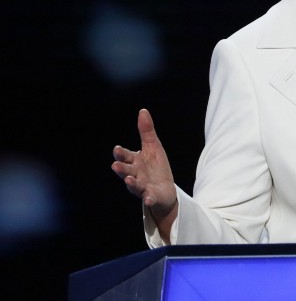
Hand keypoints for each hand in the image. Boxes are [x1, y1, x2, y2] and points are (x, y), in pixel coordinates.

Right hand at [111, 109, 177, 224]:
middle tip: (116, 165)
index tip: (117, 149)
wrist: (164, 189)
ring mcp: (142, 187)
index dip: (121, 153)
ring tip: (129, 180)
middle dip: (122, 168)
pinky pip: (149, 198)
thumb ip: (146, 131)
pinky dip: (148, 198)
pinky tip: (148, 198)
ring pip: (135, 185)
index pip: (126, 156)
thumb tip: (143, 111)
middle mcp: (135, 175)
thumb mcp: (153, 146)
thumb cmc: (155, 167)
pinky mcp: (151, 197)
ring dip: (131, 183)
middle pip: (127, 171)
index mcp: (135, 161)